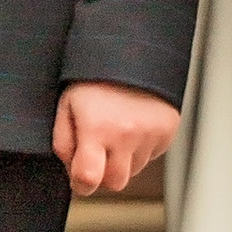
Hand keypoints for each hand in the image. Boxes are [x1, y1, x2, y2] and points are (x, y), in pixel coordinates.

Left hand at [52, 80, 179, 193]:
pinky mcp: (167, 130)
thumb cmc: (94, 75)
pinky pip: (152, 155)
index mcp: (96, 128)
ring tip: (117, 129)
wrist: (131, 48)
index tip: (80, 175)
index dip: (80, 183)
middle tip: (98, 151)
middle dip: (104, 173)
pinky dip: (141, 147)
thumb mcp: (66, 105)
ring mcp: (150, 133)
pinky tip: (133, 124)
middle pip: (115, 183)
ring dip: (123, 159)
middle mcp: (126, 134)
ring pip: (134, 170)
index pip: (88, 180)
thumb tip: (72, 172)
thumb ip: (64, 144)